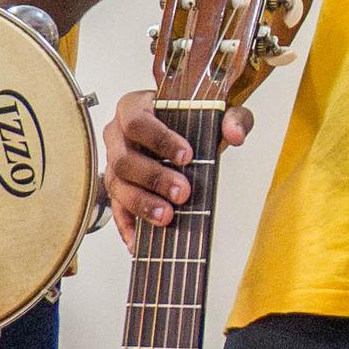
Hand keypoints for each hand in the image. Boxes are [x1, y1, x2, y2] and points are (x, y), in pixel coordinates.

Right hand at [102, 90, 250, 246]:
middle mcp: (117, 134)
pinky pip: (116, 209)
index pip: (137, 122)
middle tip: (183, 192)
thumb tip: (235, 134)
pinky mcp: (117, 188)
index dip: (160, 140)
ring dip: (142, 203)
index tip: (187, 156)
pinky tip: (141, 241)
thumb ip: (233, 117)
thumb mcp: (218, 111)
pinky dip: (128, 226)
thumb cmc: (192, 118)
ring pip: (117, 186)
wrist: (185, 129)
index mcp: (134, 107)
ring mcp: (114, 162)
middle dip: (154, 178)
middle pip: (123, 159)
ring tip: (167, 216)